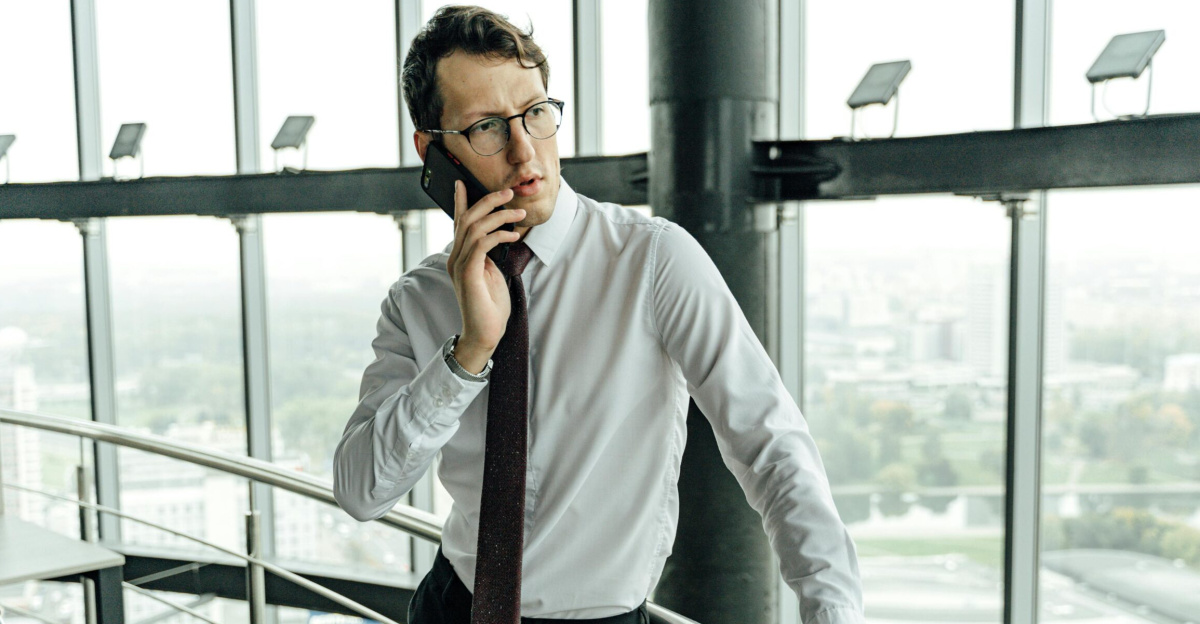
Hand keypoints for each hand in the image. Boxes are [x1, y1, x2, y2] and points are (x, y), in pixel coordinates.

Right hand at [446, 181, 524, 372]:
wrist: (484, 334)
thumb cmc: (490, 307)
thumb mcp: (491, 274)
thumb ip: (488, 256)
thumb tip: (497, 237)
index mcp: (460, 257)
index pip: (459, 223)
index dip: (460, 202)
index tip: (462, 183)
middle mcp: (455, 258)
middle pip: (467, 219)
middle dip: (488, 201)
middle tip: (508, 192)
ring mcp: (460, 265)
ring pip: (475, 228)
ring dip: (499, 216)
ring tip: (519, 213)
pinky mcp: (468, 274)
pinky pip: (481, 244)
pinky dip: (499, 235)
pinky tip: (514, 235)